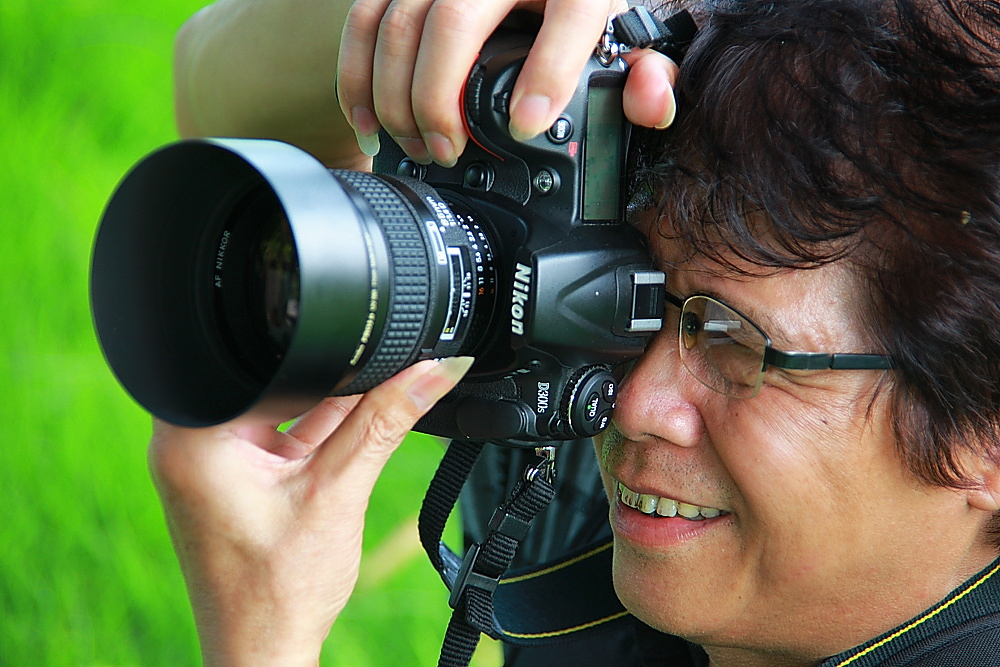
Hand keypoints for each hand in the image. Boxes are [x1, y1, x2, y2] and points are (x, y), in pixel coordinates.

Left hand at [149, 357, 473, 665]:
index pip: (270, 363)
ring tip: (352, 446)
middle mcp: (189, 440)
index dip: (325, 352)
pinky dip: (317, 436)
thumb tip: (437, 369)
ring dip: (328, 413)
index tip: (371, 350)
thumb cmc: (278, 593)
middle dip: (331, 382)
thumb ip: (388, 421)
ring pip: (284, 406)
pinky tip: (347, 452)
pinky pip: (281, 434)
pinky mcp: (234, 478)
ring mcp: (211, 461)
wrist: (263, 657)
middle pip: (276, 381)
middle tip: (372, 397)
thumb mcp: (340, 491)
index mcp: (194, 433)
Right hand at [337, 0, 678, 165]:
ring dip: (393, 95)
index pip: (569, 16)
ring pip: (398, 23)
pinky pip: (364, 19)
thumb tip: (650, 106)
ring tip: (412, 146)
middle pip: (454, 24)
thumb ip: (646, 71)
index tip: (527, 129)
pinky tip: (368, 120)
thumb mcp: (620, 27)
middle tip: (448, 154)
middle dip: (440, 101)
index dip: (547, 75)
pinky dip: (357, 74)